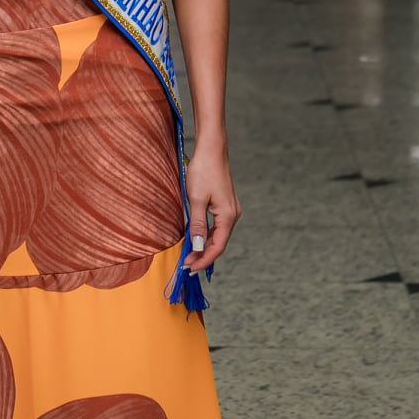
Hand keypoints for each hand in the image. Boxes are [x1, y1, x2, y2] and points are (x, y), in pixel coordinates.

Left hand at [184, 138, 240, 273]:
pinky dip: (205, 234)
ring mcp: (230, 210)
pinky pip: (216, 225)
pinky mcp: (224, 204)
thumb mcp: (196, 199)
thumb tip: (198, 247)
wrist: (211, 150)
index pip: (217, 247)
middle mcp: (232, 215)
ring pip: (217, 235)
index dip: (204, 260)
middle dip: (202, 255)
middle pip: (218, 243)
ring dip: (203, 246)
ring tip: (188, 254)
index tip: (189, 268)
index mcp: (228, 216)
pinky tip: (195, 238)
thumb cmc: (203, 171)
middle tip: (185, 264)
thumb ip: (197, 225)